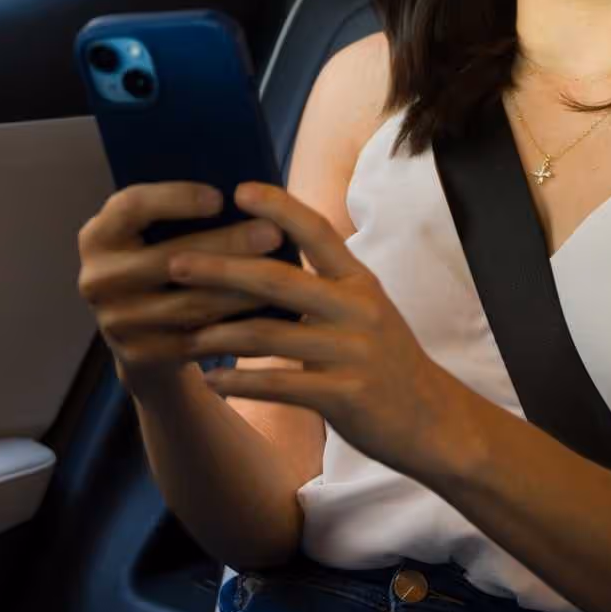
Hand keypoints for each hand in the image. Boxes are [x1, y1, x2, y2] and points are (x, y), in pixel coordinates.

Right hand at [77, 182, 286, 388]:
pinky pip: (196, 341)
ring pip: (188, 304)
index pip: (131, 207)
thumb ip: (181, 215)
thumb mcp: (155, 236)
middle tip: (273, 233)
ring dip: (240, 289)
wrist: (143, 334)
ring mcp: (114, 322)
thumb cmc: (163, 263)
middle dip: (226, 245)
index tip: (221, 196)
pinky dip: (236, 326)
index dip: (175, 198)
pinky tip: (270, 313)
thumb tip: (247, 189)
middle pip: (168, 259)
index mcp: (97, 237)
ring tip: (283, 273)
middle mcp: (96, 279)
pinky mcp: (138, 355)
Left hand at [166, 182, 474, 480]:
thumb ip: (323, 289)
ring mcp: (351, 352)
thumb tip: (260, 265)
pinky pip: (279, 385)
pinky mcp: (343, 395)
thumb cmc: (387, 363)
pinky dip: (240, 383)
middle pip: (277, 280)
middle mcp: (357, 309)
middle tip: (175, 263)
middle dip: (220, 269)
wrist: (435, 422)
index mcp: (360, 282)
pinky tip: (211, 384)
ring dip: (219, 335)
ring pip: (269, 335)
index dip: (278, 207)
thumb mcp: (366, 314)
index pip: (316, 231)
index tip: (239, 189)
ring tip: (184, 335)